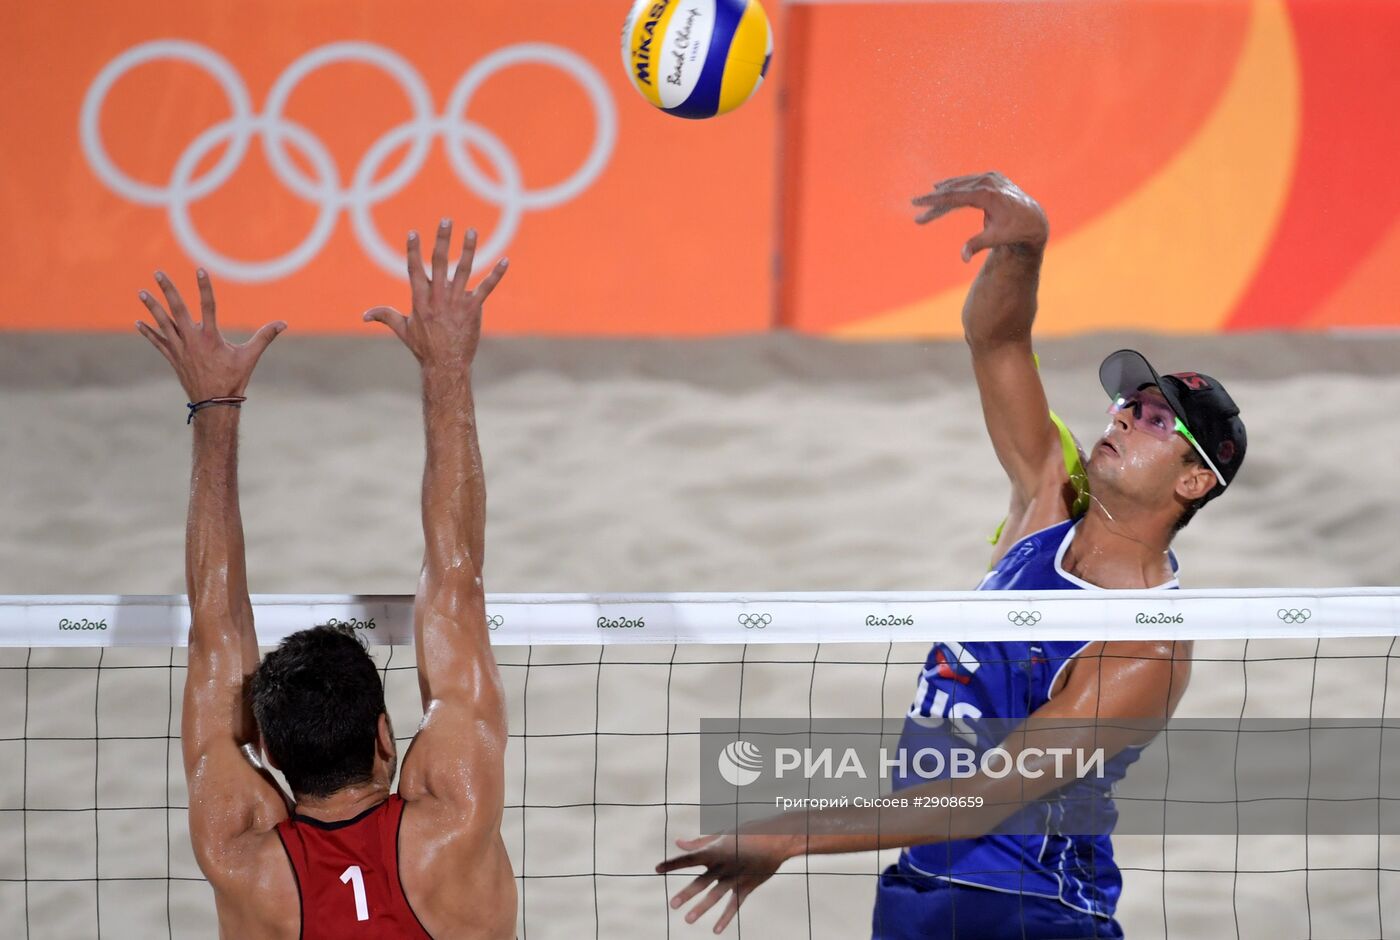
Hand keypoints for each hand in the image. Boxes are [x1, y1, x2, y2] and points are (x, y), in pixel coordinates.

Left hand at [135, 270, 284, 400]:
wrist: (214, 403)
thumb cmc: (234, 379)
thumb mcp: (250, 356)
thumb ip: (265, 337)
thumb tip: (283, 323)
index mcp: (211, 337)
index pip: (208, 306)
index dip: (204, 287)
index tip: (200, 270)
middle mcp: (192, 340)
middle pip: (177, 310)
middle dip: (168, 290)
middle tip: (158, 273)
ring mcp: (180, 349)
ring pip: (163, 323)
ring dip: (152, 307)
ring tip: (141, 292)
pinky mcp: (174, 358)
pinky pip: (158, 342)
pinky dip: (149, 332)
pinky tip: (139, 322)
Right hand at [362, 219, 507, 368]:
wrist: (445, 365)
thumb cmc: (424, 348)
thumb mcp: (402, 330)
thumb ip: (385, 316)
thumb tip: (364, 315)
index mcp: (420, 299)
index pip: (415, 269)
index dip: (414, 251)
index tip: (414, 233)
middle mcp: (438, 297)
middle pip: (440, 262)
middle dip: (442, 240)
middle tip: (446, 220)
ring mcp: (457, 302)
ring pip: (464, 270)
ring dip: (468, 249)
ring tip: (471, 231)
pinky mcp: (473, 309)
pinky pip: (486, 288)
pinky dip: (496, 274)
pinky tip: (505, 261)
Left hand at [656, 831, 794, 932]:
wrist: (777, 839)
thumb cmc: (748, 832)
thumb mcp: (723, 834)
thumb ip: (700, 842)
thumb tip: (679, 842)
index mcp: (715, 850)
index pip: (689, 857)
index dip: (672, 863)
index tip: (656, 869)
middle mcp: (723, 865)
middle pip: (701, 881)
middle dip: (687, 893)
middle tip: (673, 904)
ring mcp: (735, 877)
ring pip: (715, 895)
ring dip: (701, 907)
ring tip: (687, 919)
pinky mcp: (747, 886)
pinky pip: (734, 905)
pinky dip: (725, 918)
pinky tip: (716, 930)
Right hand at [911, 171, 1048, 262]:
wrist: (1034, 219)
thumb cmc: (1014, 231)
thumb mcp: (995, 238)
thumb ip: (977, 244)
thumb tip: (963, 258)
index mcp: (987, 194)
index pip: (953, 196)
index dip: (933, 201)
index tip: (917, 202)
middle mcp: (988, 181)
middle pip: (953, 190)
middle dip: (934, 200)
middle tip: (916, 206)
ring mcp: (991, 177)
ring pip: (959, 185)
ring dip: (943, 194)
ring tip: (926, 202)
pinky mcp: (992, 177)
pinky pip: (968, 182)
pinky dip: (955, 187)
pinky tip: (942, 188)